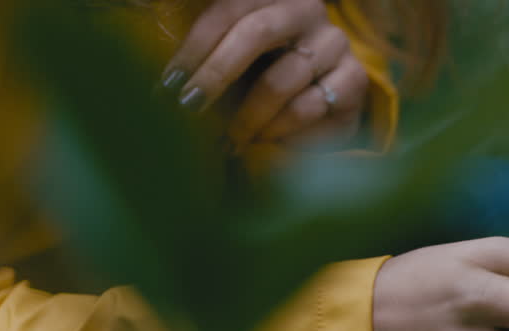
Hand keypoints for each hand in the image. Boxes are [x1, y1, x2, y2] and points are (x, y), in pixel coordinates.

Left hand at [160, 0, 369, 149]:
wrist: (323, 101)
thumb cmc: (264, 73)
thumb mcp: (231, 49)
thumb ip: (205, 41)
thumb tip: (153, 50)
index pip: (229, 7)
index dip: (196, 45)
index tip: (168, 83)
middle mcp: (307, 8)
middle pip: (258, 31)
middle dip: (217, 73)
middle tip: (190, 106)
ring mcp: (335, 42)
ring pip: (284, 78)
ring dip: (248, 114)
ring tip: (228, 139)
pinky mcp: (355, 79)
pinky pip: (311, 106)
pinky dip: (280, 129)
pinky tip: (262, 140)